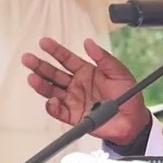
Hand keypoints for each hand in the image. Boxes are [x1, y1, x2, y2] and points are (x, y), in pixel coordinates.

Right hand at [22, 37, 150, 145]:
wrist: (134, 120)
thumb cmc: (128, 95)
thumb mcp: (119, 72)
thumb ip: (104, 58)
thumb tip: (88, 42)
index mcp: (86, 72)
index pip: (66, 59)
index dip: (55, 51)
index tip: (43, 43)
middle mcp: (77, 85)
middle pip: (54, 74)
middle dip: (40, 66)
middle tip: (28, 59)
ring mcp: (75, 101)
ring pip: (52, 92)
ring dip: (41, 85)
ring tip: (32, 78)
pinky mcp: (75, 117)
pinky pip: (60, 112)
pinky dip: (53, 108)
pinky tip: (51, 101)